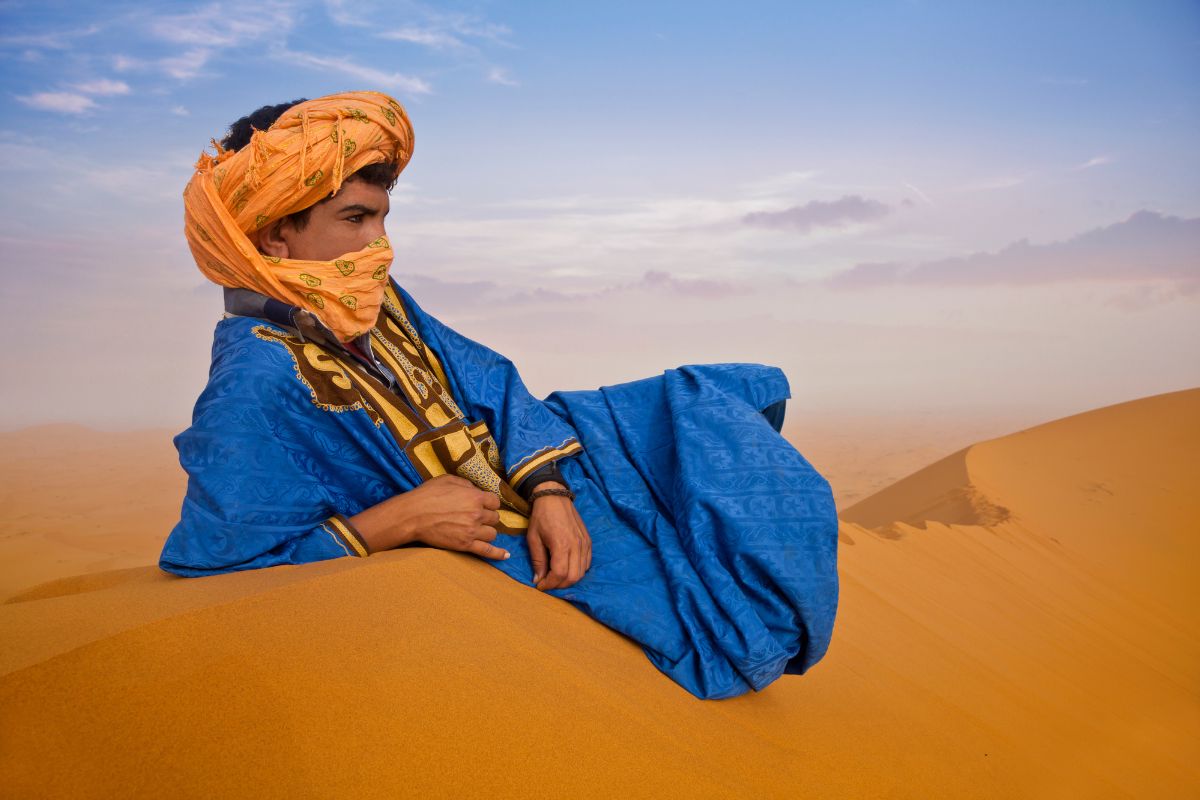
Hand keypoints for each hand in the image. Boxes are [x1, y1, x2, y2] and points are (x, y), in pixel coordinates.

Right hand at [349, 475, 508, 560]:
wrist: (413, 516)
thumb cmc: (428, 495)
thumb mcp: (447, 480)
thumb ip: (466, 484)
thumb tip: (475, 489)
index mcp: (475, 497)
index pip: (495, 502)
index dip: (489, 503)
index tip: (483, 504)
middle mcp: (477, 514)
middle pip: (495, 518)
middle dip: (487, 517)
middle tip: (475, 517)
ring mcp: (472, 531)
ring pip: (492, 534)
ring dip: (486, 532)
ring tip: (477, 530)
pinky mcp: (465, 545)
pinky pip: (487, 551)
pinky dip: (498, 554)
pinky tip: (506, 555)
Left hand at [527, 483, 591, 590]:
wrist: (554, 497)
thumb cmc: (541, 517)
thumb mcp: (533, 539)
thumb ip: (537, 560)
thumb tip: (538, 580)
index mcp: (561, 545)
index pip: (560, 574)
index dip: (550, 584)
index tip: (540, 585)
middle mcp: (576, 546)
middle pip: (574, 577)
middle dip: (560, 585)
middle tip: (548, 583)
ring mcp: (585, 543)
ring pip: (582, 572)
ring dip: (569, 579)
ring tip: (556, 577)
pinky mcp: (588, 541)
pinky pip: (587, 562)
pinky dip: (578, 570)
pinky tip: (567, 568)